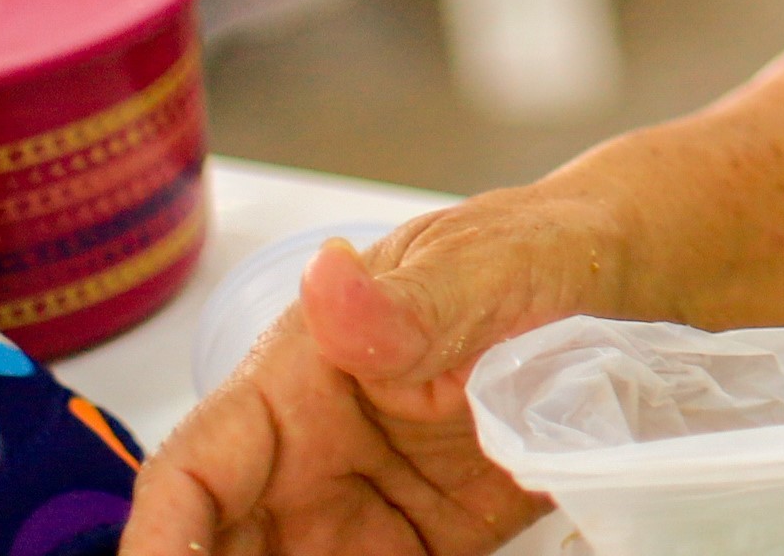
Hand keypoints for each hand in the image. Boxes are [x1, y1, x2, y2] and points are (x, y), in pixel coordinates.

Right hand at [134, 191, 640, 555]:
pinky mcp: (416, 549)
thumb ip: (407, 301)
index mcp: (294, 382)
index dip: (160, 539)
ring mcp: (357, 512)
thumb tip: (329, 280)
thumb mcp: (482, 270)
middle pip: (222, 548)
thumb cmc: (536, 257)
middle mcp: (308, 459)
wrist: (624, 290)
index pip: (191, 472)